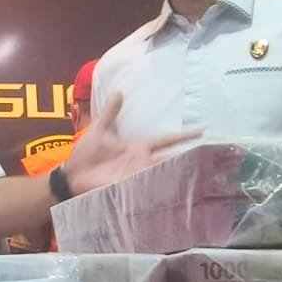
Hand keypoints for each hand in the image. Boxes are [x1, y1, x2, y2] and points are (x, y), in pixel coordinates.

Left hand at [63, 92, 198, 195]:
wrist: (72, 175)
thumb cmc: (86, 154)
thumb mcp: (99, 129)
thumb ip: (110, 112)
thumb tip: (118, 92)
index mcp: (138, 147)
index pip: (166, 140)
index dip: (182, 136)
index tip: (200, 132)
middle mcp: (141, 161)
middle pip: (170, 158)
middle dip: (188, 158)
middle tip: (210, 157)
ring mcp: (136, 175)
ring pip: (162, 173)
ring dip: (178, 174)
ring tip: (200, 174)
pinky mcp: (128, 187)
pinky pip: (147, 187)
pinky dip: (158, 188)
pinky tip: (174, 189)